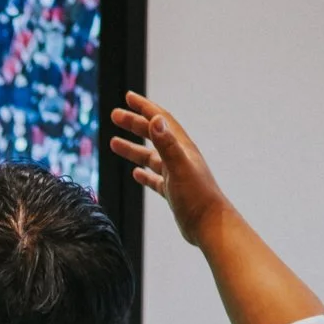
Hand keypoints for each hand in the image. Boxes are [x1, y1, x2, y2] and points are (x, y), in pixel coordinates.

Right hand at [109, 91, 231, 246]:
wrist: (209, 225)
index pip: (161, 121)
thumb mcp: (179, 167)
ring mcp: (176, 174)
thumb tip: (156, 120)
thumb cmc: (196, 197)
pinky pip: (155, 178)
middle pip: (154, 135)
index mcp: (182, 148)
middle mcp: (179, 157)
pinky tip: (135, 173)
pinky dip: (144, 173)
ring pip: (151, 156)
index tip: (128, 97)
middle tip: (115, 116)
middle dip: (134, 124)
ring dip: (133, 148)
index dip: (145, 108)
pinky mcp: (173, 191)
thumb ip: (167, 144)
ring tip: (113, 143)